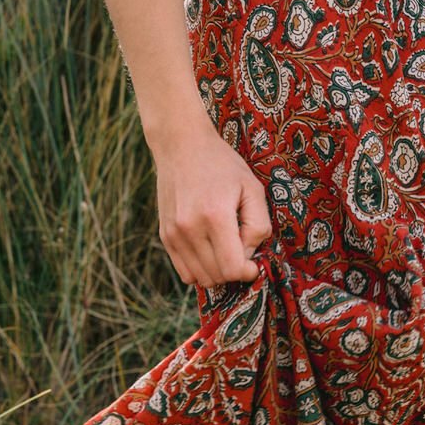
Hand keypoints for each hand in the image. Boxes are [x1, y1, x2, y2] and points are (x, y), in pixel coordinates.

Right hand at [151, 110, 272, 286]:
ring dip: (218, 272)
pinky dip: (201, 270)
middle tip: (241, 248)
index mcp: (215, 216)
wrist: (181, 146)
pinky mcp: (165, 236)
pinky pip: (185, 272)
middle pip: (217, 277)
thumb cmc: (222, 165)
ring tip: (226, 248)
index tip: (254, 261)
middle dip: (235, 270)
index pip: (232, 268)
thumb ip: (259, 225)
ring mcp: (173, 234)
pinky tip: (210, 250)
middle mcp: (189, 229)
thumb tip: (249, 255)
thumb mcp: (252, 188)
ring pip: (200, 279)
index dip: (248, 272)